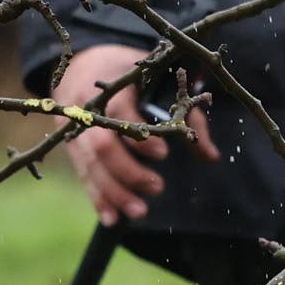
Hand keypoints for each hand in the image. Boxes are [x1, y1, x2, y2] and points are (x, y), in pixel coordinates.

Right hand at [53, 40, 214, 225]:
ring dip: (115, 193)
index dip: (141, 137)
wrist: (84, 65)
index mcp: (112, 88)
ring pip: (91, 167)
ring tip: (140, 211)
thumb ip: (185, 116)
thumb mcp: (159, 82)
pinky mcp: (72, 149)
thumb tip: (211, 156)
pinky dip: (98, 199)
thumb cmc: (131, 75)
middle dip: (129, 171)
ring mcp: (76, 132)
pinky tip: (113, 219)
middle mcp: (88, 111)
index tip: (164, 153)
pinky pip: (83, 177)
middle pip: (102, 147)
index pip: (122, 114)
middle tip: (157, 187)